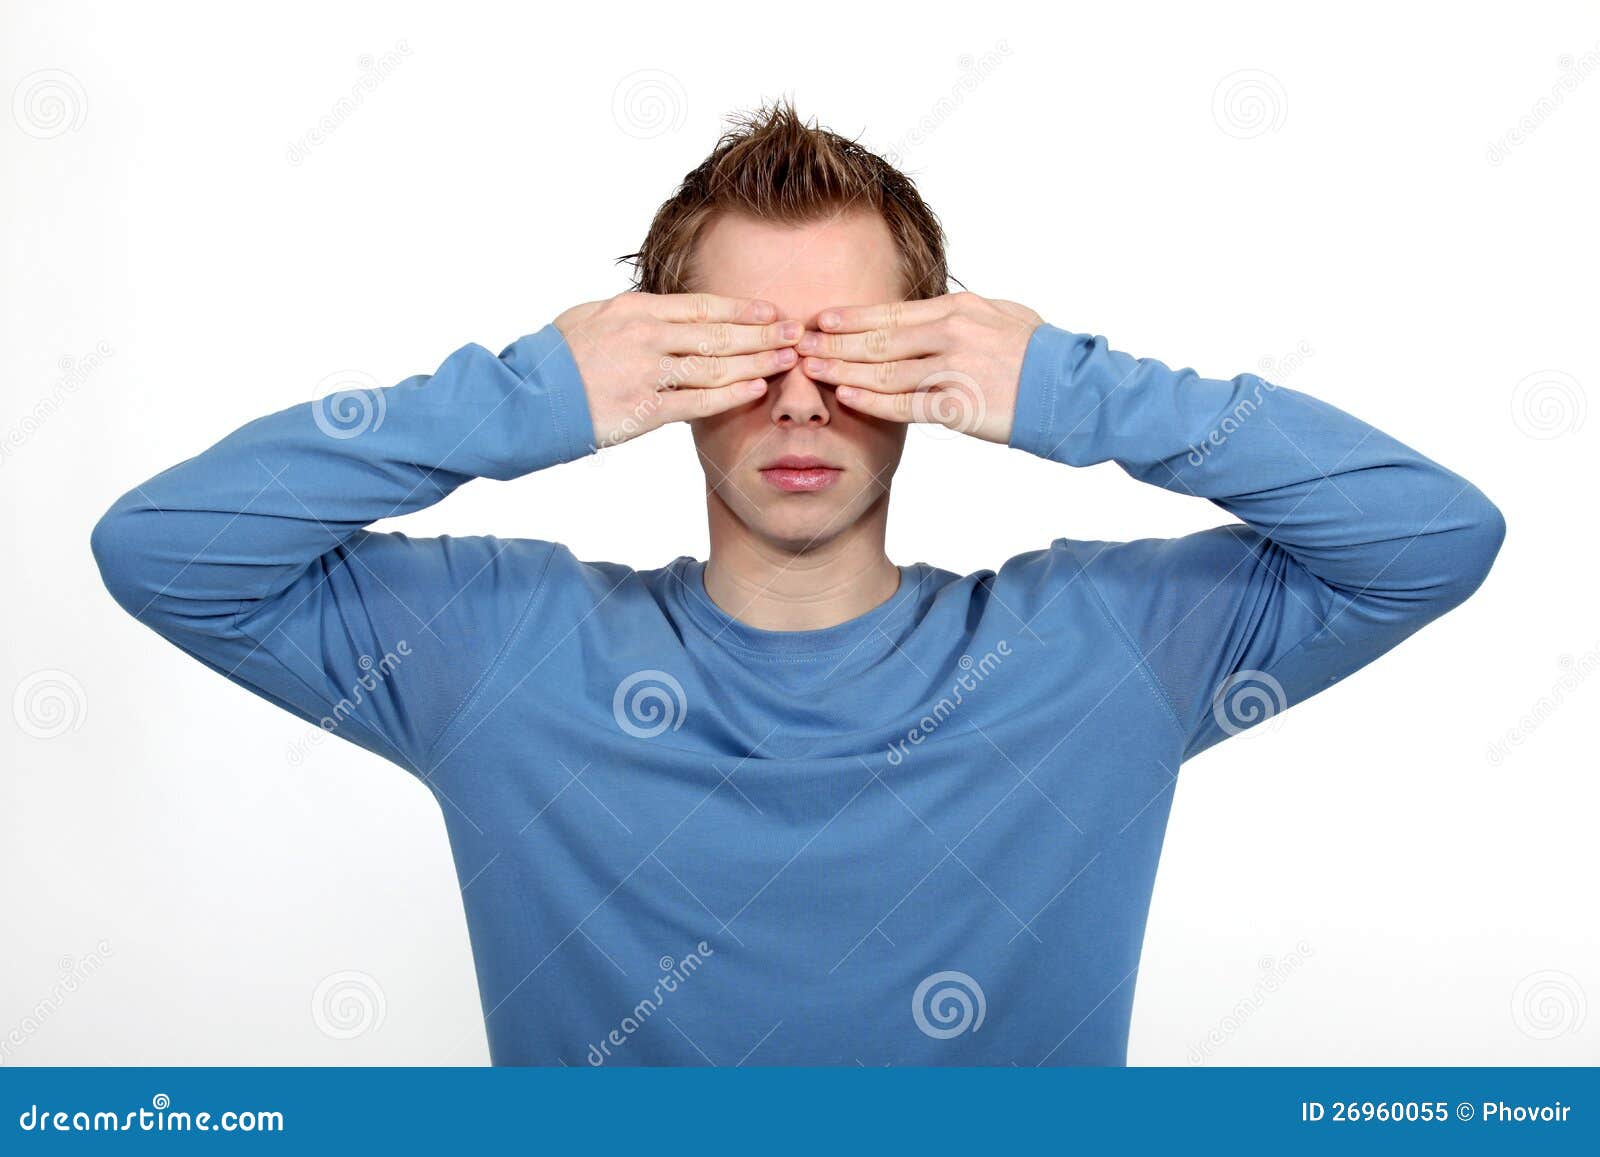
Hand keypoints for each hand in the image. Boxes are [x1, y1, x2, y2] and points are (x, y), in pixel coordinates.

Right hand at [554, 292, 801, 447]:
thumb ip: (632, 315)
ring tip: (788, 360)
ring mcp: (646, 373)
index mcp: (635, 310)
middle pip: (717, 333)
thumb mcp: (591, 317)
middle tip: (797, 333)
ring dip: (757, 362)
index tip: (771, 311)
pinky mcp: (643, 408)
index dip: (742, 308)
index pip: (702, 306)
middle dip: (763, 333)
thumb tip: (663, 312)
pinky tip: (756, 388)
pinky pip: (697, 401)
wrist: (527, 397)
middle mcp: (645, 336)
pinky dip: (730, 394)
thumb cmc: (556, 358)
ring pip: (714, 365)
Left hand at [795, 291, 1042, 443]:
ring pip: (884, 371)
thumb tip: (929, 313)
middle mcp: (951, 334)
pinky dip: (872, 401)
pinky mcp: (958, 406)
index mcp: (958, 309)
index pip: (892, 312)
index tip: (821, 318)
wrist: (1071, 387)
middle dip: (834, 341)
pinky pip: (905, 404)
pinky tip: (846, 396)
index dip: (852, 317)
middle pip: (879, 339)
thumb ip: (960, 315)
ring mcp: (953, 370)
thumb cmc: (1038, 352)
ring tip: (811, 369)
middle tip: (799, 343)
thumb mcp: (1000, 316)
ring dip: (842, 370)